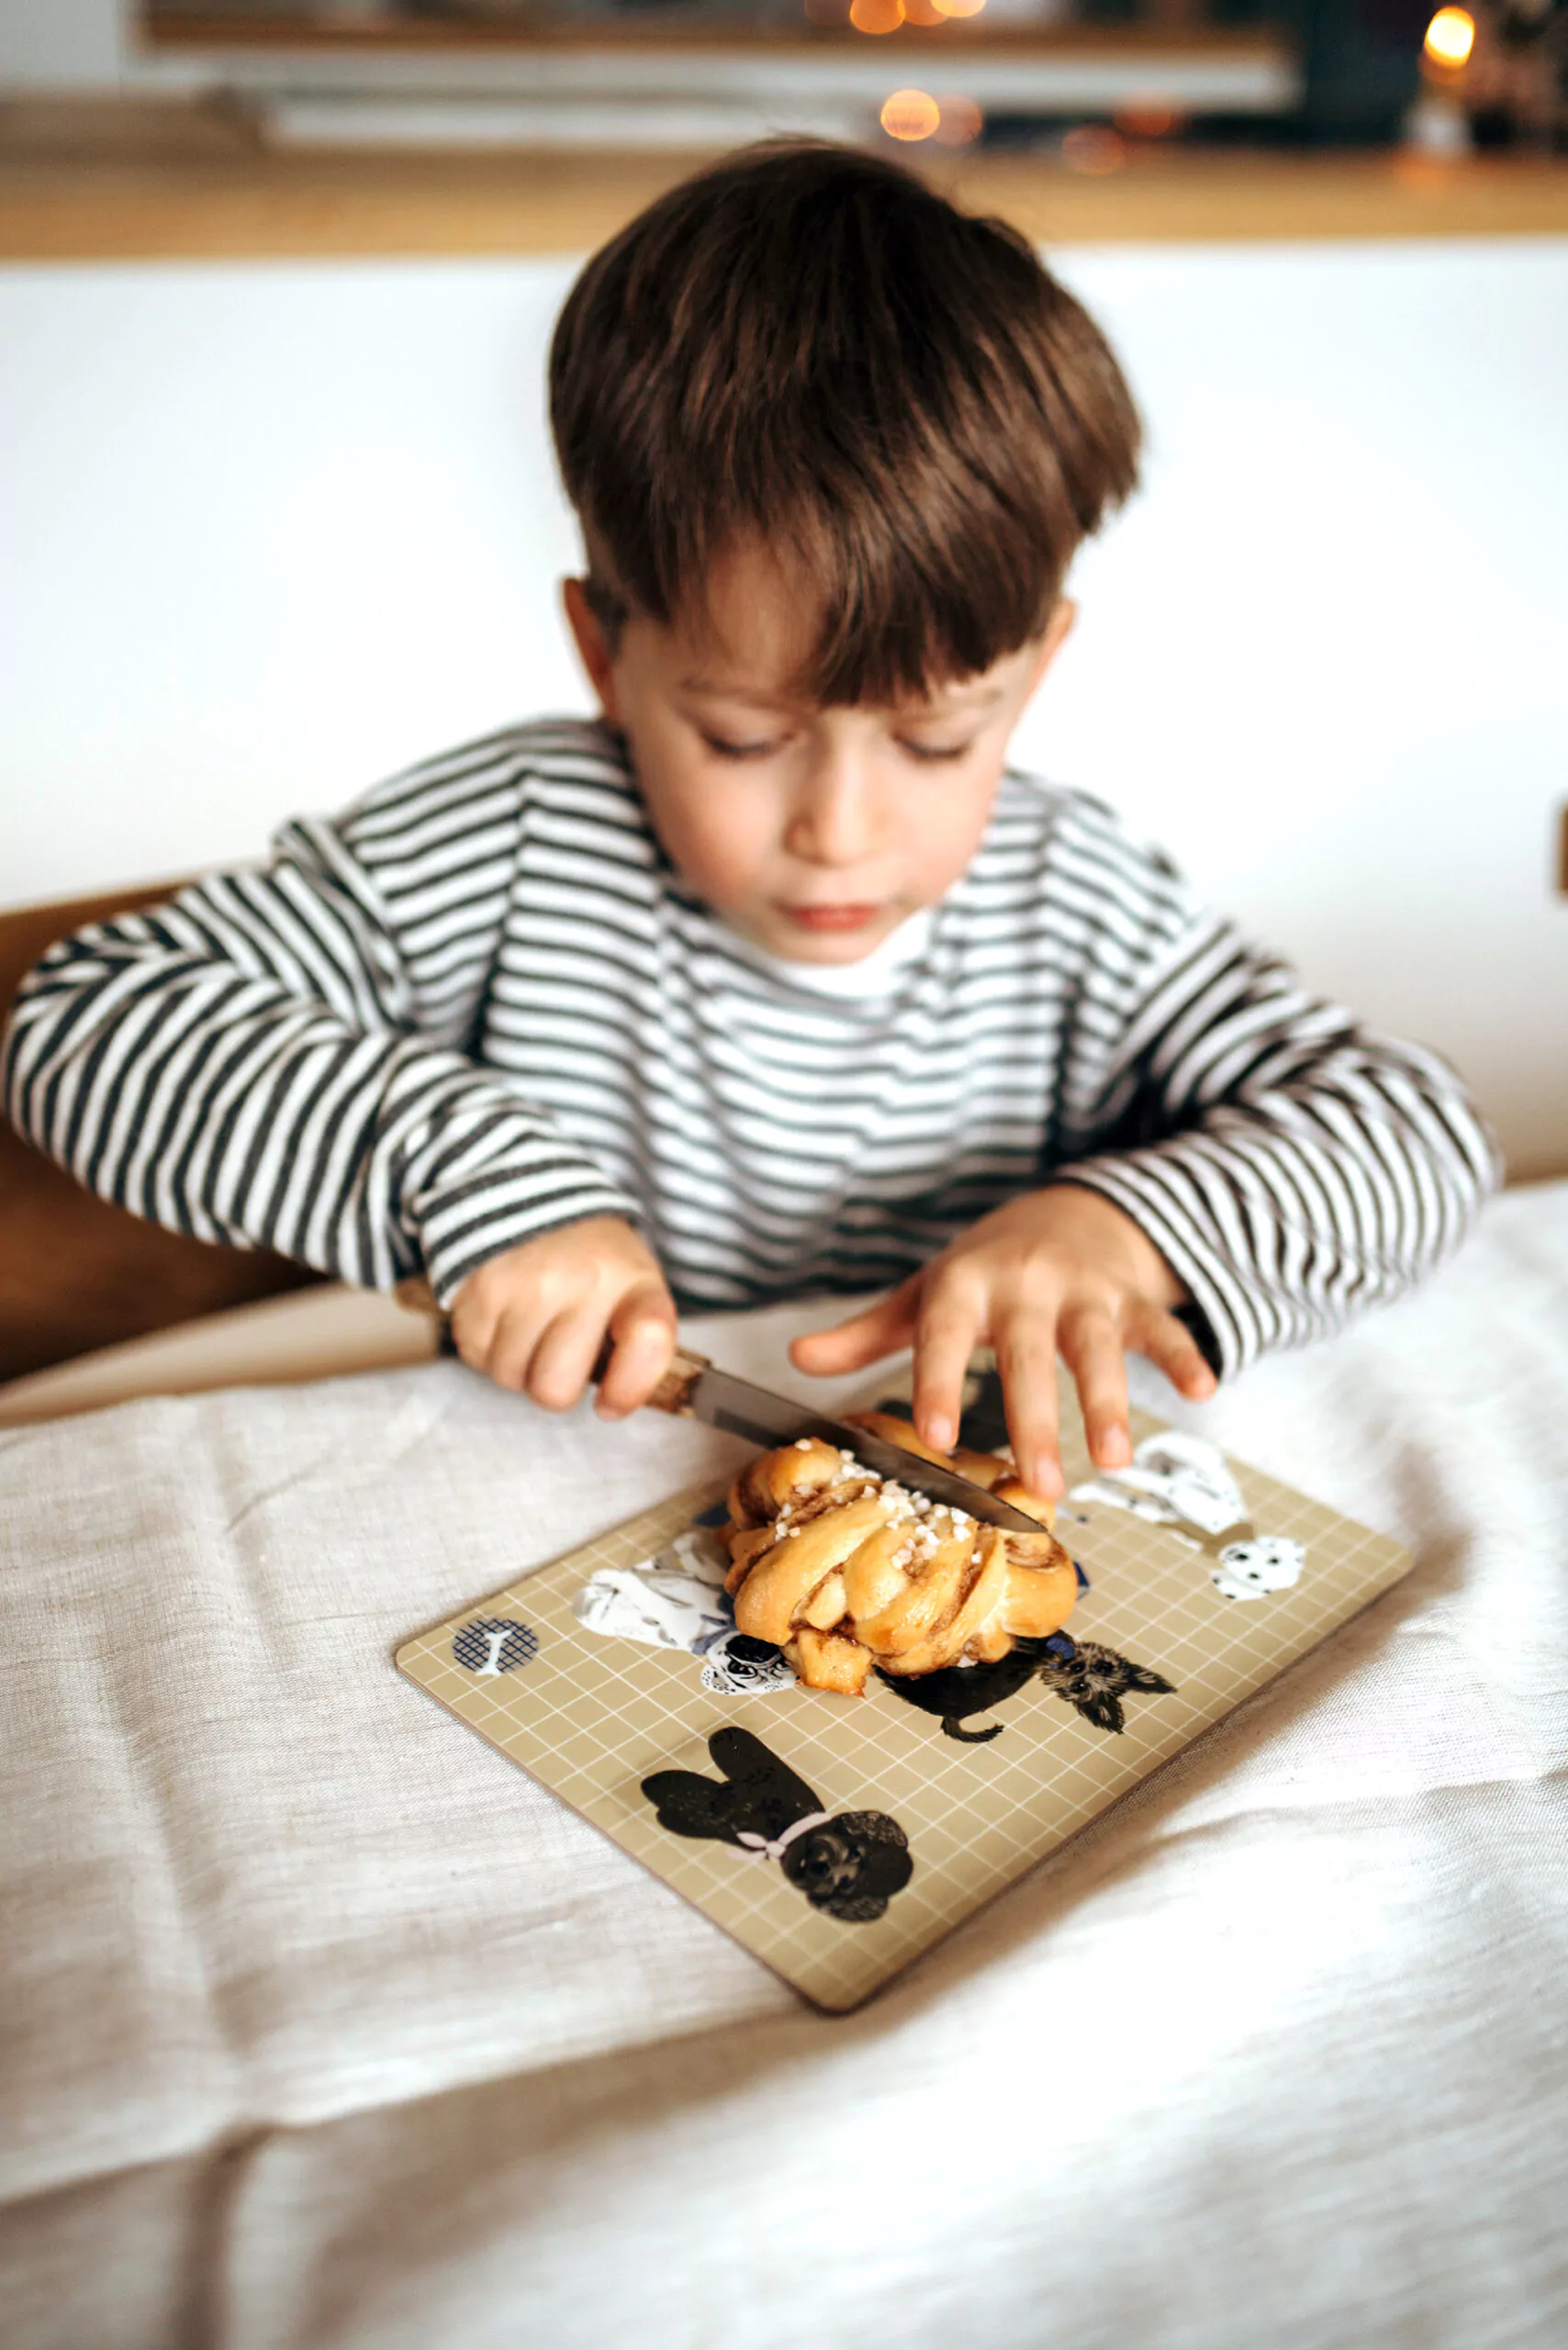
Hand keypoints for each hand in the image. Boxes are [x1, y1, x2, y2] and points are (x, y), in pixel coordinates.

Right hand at [447, 1216, 676, 1418]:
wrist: (531, 1192)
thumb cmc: (591, 1258)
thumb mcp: (634, 1285)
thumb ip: (637, 1345)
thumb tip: (611, 1406)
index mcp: (633, 1281)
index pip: (648, 1342)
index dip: (628, 1389)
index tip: (610, 1403)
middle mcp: (583, 1280)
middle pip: (555, 1389)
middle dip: (554, 1386)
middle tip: (558, 1354)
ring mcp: (527, 1283)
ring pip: (510, 1377)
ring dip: (517, 1366)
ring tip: (531, 1326)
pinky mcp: (480, 1286)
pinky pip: (475, 1356)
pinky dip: (487, 1347)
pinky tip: (505, 1314)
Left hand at [788, 1186, 1215, 1500]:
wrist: (1069, 1209)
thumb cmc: (985, 1271)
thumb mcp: (926, 1293)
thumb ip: (868, 1332)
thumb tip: (797, 1358)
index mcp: (964, 1286)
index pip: (944, 1336)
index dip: (940, 1382)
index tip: (938, 1438)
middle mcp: (1024, 1284)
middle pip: (1028, 1355)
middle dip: (1037, 1419)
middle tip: (1042, 1485)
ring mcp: (1083, 1289)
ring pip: (1097, 1345)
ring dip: (1111, 1400)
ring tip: (1118, 1459)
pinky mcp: (1131, 1296)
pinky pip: (1160, 1325)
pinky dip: (1184, 1355)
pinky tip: (1203, 1390)